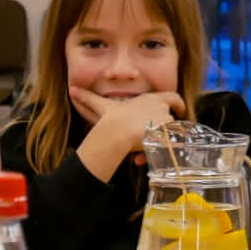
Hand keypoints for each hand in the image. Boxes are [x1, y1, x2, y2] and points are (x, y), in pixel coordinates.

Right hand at [71, 88, 185, 177]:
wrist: (118, 130)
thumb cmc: (110, 118)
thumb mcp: (100, 107)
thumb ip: (88, 98)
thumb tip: (71, 90)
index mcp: (150, 99)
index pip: (172, 97)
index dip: (177, 103)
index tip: (179, 109)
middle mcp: (161, 107)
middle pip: (170, 119)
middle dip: (161, 131)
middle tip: (152, 140)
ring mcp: (165, 120)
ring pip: (167, 135)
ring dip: (156, 144)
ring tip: (140, 154)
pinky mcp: (165, 134)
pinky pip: (166, 146)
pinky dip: (156, 153)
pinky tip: (143, 159)